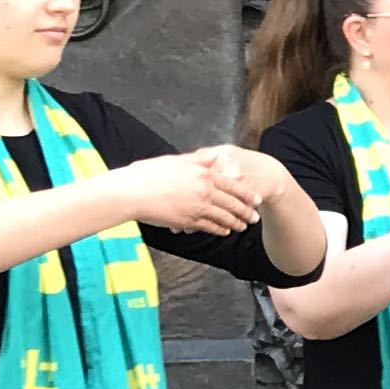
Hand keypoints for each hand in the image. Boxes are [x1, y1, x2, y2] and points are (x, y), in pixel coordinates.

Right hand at [119, 150, 268, 236]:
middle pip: (233, 204)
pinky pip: (209, 227)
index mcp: (203, 173)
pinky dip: (219, 230)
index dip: (248, 194)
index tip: (257, 200)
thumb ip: (198, 161)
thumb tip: (213, 156)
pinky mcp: (188, 221)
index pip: (233, 185)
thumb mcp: (177, 161)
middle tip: (255, 218)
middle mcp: (204, 190)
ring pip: (224, 218)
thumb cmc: (150, 174)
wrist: (132, 192)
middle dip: (247, 213)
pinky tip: (224, 231)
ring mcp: (197, 207)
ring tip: (243, 227)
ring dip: (235, 223)